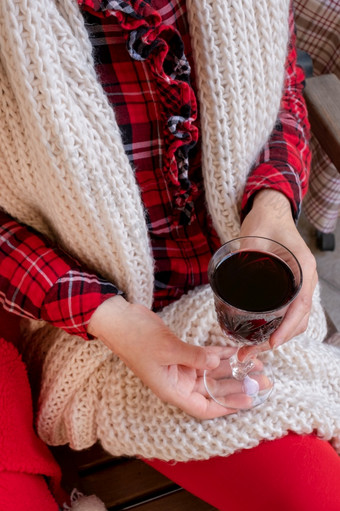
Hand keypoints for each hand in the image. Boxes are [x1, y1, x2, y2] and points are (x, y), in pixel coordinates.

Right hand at [87, 295, 269, 418]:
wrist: (120, 320)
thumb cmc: (136, 339)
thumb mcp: (166, 349)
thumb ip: (193, 357)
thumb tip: (216, 361)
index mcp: (172, 390)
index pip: (204, 407)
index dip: (226, 406)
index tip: (249, 400)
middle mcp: (179, 382)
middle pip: (214, 390)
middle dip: (238, 386)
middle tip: (263, 380)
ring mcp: (181, 367)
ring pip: (212, 372)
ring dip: (233, 369)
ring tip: (257, 364)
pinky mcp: (182, 352)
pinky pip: (206, 356)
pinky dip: (221, 353)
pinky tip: (237, 350)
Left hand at [240, 189, 316, 348]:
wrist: (271, 211)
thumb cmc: (266, 219)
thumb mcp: (255, 232)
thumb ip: (247, 251)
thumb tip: (235, 273)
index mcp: (303, 267)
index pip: (301, 305)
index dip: (288, 327)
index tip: (271, 343)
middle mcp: (305, 279)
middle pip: (298, 319)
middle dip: (277, 340)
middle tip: (249, 353)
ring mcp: (298, 284)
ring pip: (293, 319)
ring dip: (275, 337)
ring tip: (248, 350)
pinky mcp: (287, 287)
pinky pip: (286, 312)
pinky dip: (275, 328)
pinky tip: (256, 336)